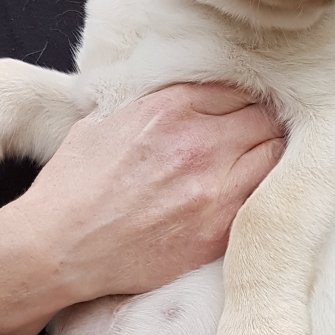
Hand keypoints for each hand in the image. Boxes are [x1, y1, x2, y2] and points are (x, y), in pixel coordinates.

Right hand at [0, 83, 282, 334]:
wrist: (59, 246)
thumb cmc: (74, 184)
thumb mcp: (106, 120)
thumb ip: (154, 103)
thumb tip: (185, 94)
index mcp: (170, 108)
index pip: (238, 88)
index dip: (241, 99)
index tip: (238, 111)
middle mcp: (198, 143)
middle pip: (264, 117)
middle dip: (261, 123)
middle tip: (253, 136)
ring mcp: (213, 189)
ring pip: (275, 154)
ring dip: (267, 154)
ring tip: (253, 162)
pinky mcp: (218, 230)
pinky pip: (263, 198)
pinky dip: (261, 191)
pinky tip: (246, 193)